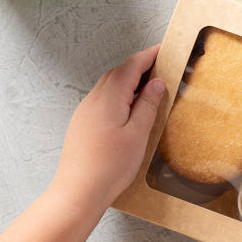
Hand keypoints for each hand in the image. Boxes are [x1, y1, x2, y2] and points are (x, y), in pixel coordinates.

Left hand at [52, 45, 165, 213]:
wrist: (78, 191)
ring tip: (148, 87)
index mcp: (109, 97)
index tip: (162, 50)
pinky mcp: (82, 123)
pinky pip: (102, 99)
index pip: (131, 66)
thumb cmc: (109, 166)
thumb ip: (148, 104)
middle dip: (139, 66)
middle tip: (160, 68)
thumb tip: (157, 83)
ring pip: (109, 85)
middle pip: (118, 72)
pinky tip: (129, 107)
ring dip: (128, 81)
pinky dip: (118, 94)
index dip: (148, 56)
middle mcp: (94, 99)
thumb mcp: (138, 133)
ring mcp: (85, 111)